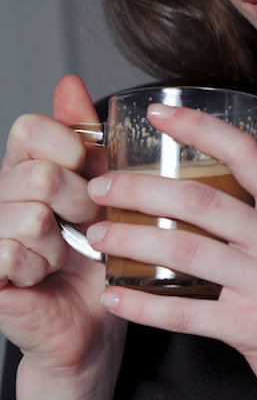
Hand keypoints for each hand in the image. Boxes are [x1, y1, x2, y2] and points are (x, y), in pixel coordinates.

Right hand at [0, 76, 125, 399]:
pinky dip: (40, 268)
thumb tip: (69, 82)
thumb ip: (83, 136)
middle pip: (37, 173)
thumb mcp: (103, 183)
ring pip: (28, 216)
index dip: (66, 146)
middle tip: (85, 224)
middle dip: (78, 203)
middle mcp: (0, 192)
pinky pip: (11, 253)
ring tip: (63, 255)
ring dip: (60, 243)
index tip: (85, 170)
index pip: (29, 126)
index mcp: (26, 164)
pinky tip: (42, 276)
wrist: (94, 317)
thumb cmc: (102, 248)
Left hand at [86, 106, 256, 399]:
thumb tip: (208, 200)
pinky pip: (187, 314)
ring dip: (132, 241)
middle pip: (202, 200)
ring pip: (186, 251)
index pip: (247, 153)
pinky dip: (144, 305)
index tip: (159, 112)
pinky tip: (116, 298)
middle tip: (102, 185)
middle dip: (141, 188)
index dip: (200, 127)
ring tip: (97, 236)